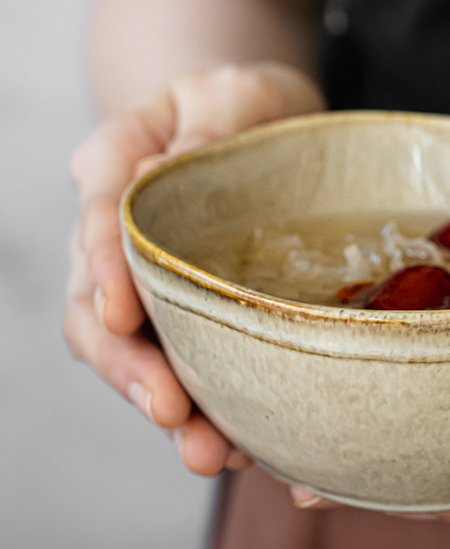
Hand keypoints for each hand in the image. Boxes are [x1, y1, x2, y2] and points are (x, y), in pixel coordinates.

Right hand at [64, 62, 325, 475]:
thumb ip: (204, 128)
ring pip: (133, 351)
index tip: (126, 318)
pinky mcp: (182, 312)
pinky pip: (180, 361)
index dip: (106, 271)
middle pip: (97, 309)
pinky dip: (203, 404)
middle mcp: (113, 233)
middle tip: (170, 411)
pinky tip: (237, 439)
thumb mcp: (234, 97)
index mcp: (115, 164)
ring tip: (208, 451)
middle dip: (129, 366)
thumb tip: (161, 175)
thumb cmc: (243, 107)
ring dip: (164, 404)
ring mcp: (142, 280)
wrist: (254, 130)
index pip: (97, 220)